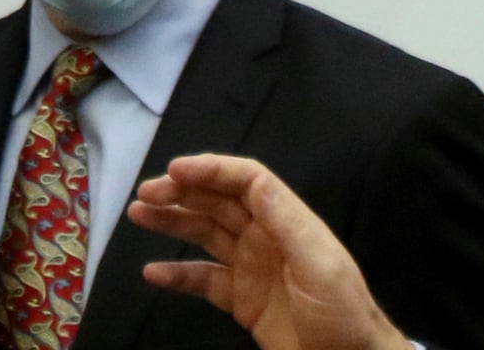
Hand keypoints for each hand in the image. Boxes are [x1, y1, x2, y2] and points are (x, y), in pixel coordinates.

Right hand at [128, 154, 403, 349]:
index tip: (175, 171)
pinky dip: (177, 274)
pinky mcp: (242, 300)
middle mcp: (266, 238)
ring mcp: (252, 268)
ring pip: (205, 233)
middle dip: (181, 192)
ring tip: (139, 214)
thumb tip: (255, 180)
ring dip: (173, 222)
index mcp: (287, 223)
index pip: (245, 181)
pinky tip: (153, 272)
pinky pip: (203, 280)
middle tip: (146, 193)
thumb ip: (288, 222)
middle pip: (218, 202)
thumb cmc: (344, 314)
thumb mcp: (321, 265)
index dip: (210, 169)